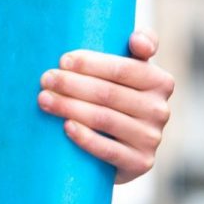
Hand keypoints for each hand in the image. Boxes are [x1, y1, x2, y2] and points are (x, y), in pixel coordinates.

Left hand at [39, 29, 173, 183]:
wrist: (116, 148)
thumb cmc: (113, 96)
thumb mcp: (125, 71)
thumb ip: (137, 46)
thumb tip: (139, 41)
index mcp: (160, 81)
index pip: (123, 68)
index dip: (91, 63)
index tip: (63, 60)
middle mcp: (160, 110)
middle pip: (109, 93)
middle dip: (72, 84)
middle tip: (45, 79)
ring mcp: (151, 138)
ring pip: (105, 119)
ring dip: (70, 107)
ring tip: (43, 99)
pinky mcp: (140, 163)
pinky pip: (109, 150)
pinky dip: (85, 137)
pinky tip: (66, 127)